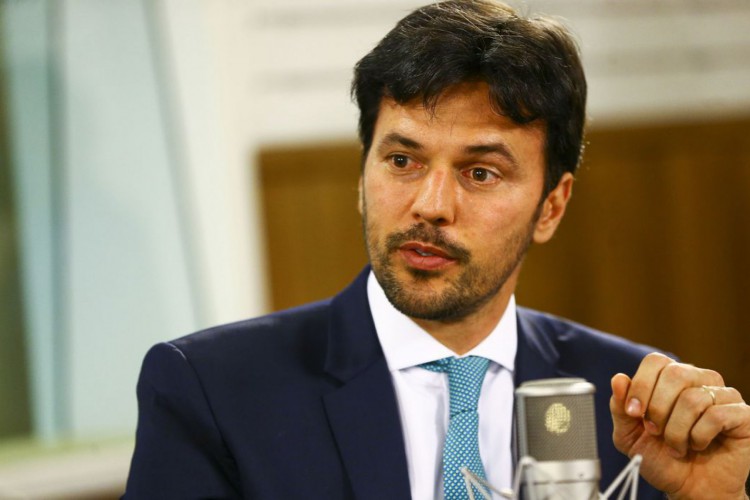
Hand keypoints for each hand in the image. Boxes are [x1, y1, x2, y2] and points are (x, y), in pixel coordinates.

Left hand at [610, 352, 749, 498]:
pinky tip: (698, 445)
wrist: (689, 489)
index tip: (633, 413)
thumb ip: (620, 407)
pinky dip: (699, 436)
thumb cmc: (661, 459)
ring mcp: (723, 395)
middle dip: (658, 409)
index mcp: (671, 378)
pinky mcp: (741, 415)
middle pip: (675, 373)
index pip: (656, 362)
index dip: (641, 386)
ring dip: (677, 430)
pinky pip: (716, 415)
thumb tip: (618, 379)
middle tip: (655, 432)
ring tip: (677, 446)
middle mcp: (699, 380)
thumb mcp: (629, 435)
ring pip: (693, 398)